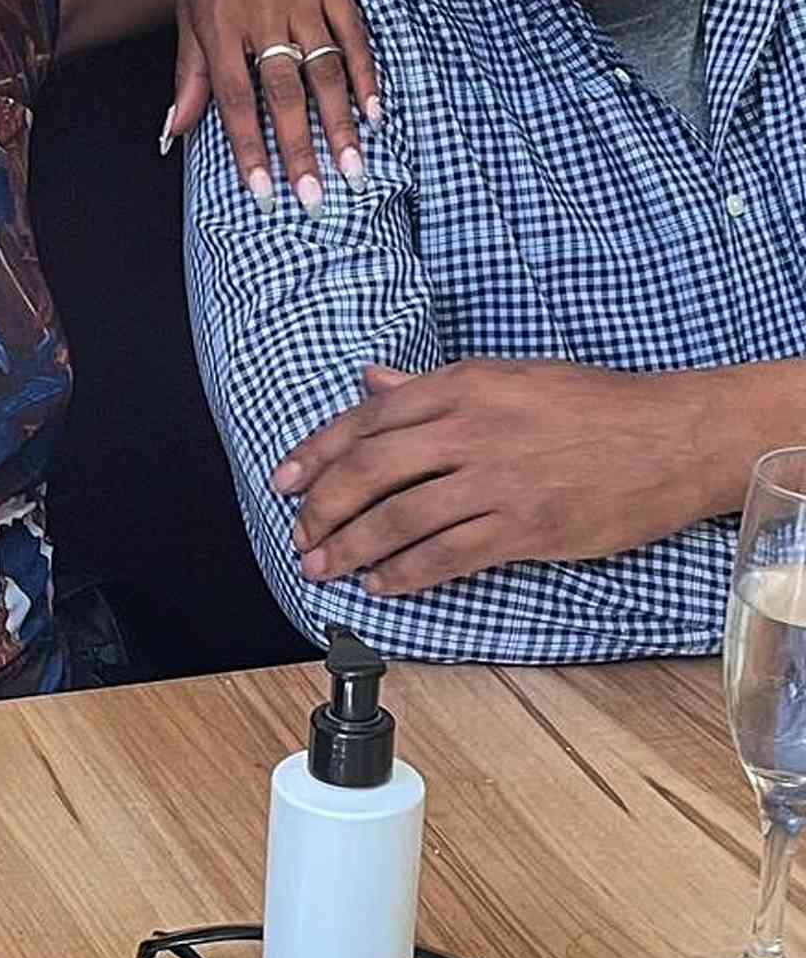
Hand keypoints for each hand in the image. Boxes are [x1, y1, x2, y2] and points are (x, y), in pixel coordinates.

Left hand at [168, 0, 379, 211]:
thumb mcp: (189, 3)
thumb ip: (189, 71)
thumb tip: (174, 132)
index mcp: (219, 24)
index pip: (233, 99)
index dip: (248, 148)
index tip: (261, 193)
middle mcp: (261, 15)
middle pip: (283, 94)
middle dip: (299, 150)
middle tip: (316, 199)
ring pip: (324, 72)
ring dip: (340, 126)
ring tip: (354, 170)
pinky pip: (354, 37)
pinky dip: (366, 75)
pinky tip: (375, 112)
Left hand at [273, 360, 709, 593]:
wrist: (671, 436)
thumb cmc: (592, 403)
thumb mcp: (506, 375)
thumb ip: (430, 386)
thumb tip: (370, 383)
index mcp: (460, 386)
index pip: (366, 420)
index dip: (315, 453)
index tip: (285, 479)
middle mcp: (470, 430)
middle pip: (370, 470)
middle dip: (322, 506)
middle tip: (299, 533)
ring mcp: (497, 481)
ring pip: (400, 517)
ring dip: (351, 546)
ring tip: (324, 565)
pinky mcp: (526, 527)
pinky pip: (448, 555)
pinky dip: (405, 572)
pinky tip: (382, 583)